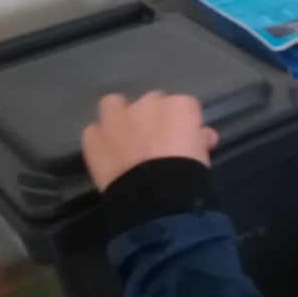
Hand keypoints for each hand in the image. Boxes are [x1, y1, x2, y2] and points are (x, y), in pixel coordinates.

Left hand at [82, 92, 218, 192]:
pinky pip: (95, 131)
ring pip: (115, 105)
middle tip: (158, 141)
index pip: (185, 106)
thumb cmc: (188, 173)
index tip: (187, 139)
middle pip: (152, 102)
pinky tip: (108, 155)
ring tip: (126, 139)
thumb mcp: (203, 154)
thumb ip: (200, 139)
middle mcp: (147, 104)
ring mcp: (117, 118)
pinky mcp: (94, 136)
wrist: (155, 194)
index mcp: (179, 106)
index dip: (185, 124)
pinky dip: (101, 140)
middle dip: (154, 118)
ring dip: (120, 117)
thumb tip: (201, 136)